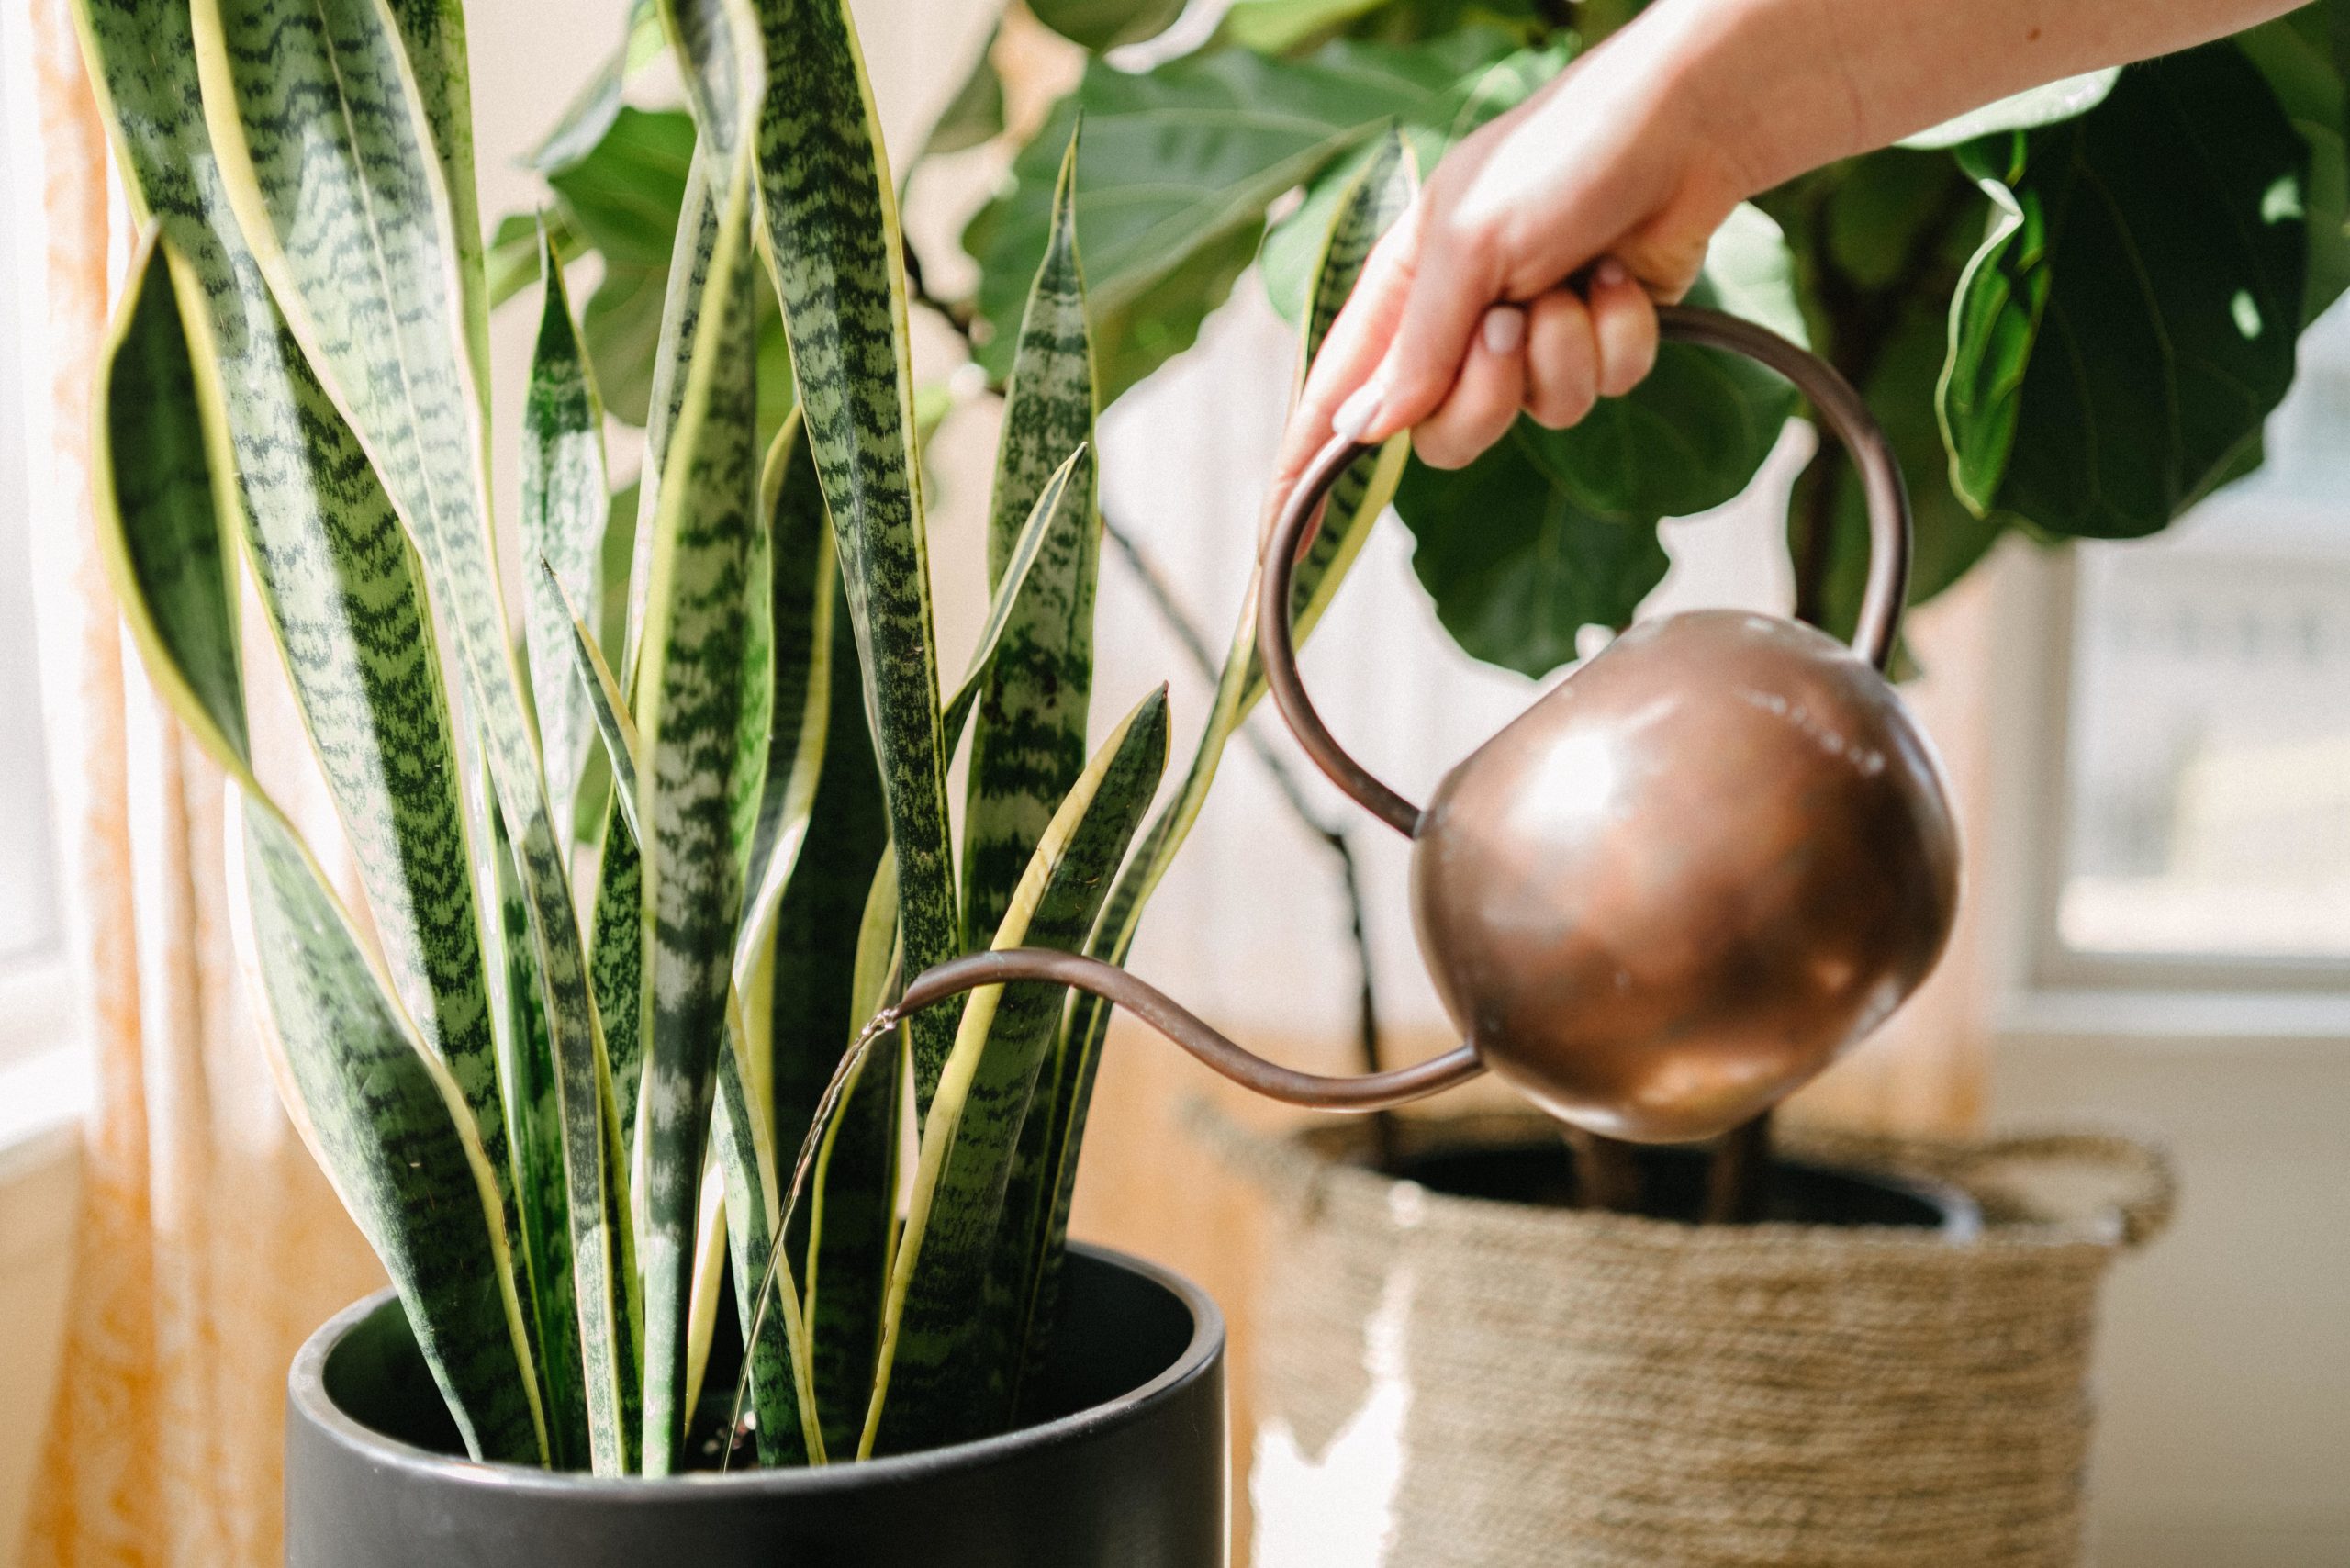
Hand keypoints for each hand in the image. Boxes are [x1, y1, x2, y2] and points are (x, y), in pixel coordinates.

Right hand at [1276, 11, 1750, 498]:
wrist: (1683, 126)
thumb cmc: (1559, 157)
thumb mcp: (1467, 244)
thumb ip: (1418, 346)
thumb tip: (1366, 432)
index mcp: (1400, 294)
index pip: (1336, 405)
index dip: (1304, 479)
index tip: (1282, 549)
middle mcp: (1457, 327)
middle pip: (1445, 436)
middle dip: (1486, 392)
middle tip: (1509, 323)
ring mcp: (1531, 343)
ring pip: (1536, 418)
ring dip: (1564, 351)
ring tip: (1574, 279)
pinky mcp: (1599, 346)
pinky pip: (1603, 390)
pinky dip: (1619, 336)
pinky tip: (1620, 276)